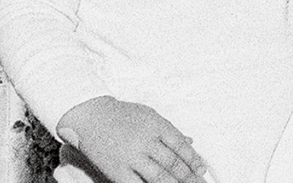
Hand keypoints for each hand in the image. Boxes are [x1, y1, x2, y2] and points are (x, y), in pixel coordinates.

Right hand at [56, 96, 207, 182]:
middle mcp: (146, 141)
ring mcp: (132, 156)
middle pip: (173, 163)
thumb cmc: (121, 115)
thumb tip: (190, 141)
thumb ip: (169, 130)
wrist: (90, 116)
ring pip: (159, 176)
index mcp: (156, 125)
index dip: (194, 159)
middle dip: (189, 177)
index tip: (202, 169)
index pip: (181, 146)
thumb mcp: (149, 115)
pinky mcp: (118, 170)